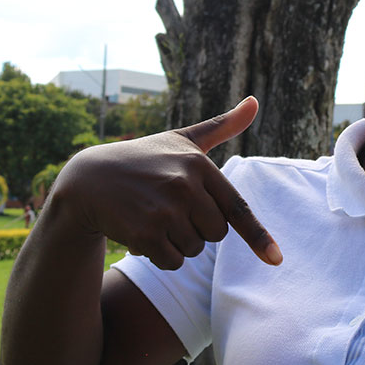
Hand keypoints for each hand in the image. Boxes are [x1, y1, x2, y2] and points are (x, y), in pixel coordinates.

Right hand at [52, 96, 280, 269]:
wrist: (88, 180)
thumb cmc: (144, 159)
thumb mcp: (182, 140)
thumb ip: (221, 126)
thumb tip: (254, 102)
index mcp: (198, 165)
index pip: (236, 208)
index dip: (258, 237)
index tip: (276, 259)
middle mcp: (183, 186)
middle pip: (216, 234)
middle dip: (198, 229)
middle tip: (171, 210)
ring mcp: (163, 210)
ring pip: (193, 249)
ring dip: (177, 242)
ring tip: (153, 217)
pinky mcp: (144, 233)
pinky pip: (171, 262)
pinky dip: (160, 255)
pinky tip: (141, 232)